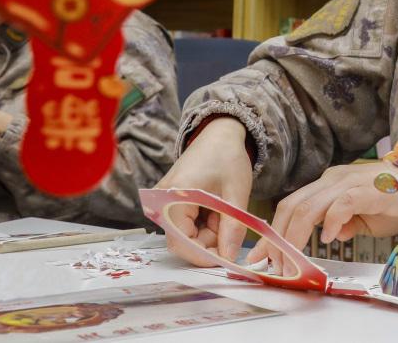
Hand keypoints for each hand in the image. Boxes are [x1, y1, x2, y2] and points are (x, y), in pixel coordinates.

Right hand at [154, 116, 251, 265]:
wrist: (219, 134)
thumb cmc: (228, 158)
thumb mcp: (236, 194)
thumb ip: (232, 228)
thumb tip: (230, 259)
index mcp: (175, 195)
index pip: (182, 242)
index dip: (204, 257)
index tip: (228, 262)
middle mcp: (162, 201)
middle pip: (182, 241)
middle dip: (209, 244)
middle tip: (231, 231)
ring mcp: (163, 202)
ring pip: (186, 235)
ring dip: (209, 234)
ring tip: (225, 212)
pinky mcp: (168, 203)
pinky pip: (185, 225)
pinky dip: (204, 225)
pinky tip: (217, 210)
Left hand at [248, 161, 397, 276]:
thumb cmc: (397, 198)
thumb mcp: (364, 214)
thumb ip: (345, 221)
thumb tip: (331, 234)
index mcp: (329, 184)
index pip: (292, 205)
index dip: (275, 230)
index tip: (263, 255)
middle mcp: (334, 180)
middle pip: (292, 206)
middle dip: (278, 238)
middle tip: (273, 264)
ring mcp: (349, 183)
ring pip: (309, 207)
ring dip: (296, 237)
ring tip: (293, 259)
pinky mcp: (367, 190)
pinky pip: (342, 205)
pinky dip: (330, 223)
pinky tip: (329, 239)